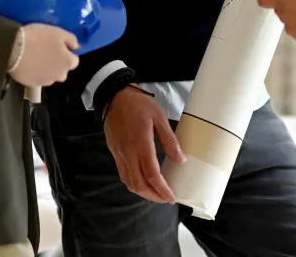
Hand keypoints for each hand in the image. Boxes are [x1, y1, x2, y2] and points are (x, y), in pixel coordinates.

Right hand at [10, 24, 78, 86]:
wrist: (13, 49)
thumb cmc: (37, 38)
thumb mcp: (58, 32)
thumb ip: (71, 40)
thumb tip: (77, 47)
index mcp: (68, 62)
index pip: (74, 60)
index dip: (66, 52)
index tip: (57, 46)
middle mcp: (60, 75)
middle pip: (62, 69)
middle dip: (57, 62)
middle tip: (46, 51)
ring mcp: (46, 81)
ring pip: (51, 75)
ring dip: (47, 68)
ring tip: (36, 57)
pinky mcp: (33, 85)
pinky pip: (38, 79)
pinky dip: (36, 73)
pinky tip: (28, 64)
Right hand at [103, 87, 185, 203]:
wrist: (114, 96)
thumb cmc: (139, 104)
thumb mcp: (159, 117)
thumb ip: (170, 140)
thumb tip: (181, 160)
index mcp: (141, 143)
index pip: (152, 174)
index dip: (162, 189)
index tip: (171, 197)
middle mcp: (128, 153)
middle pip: (139, 184)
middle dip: (153, 196)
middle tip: (166, 199)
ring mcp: (119, 154)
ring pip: (129, 182)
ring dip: (143, 192)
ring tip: (156, 193)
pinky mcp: (114, 153)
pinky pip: (123, 174)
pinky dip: (134, 183)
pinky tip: (143, 182)